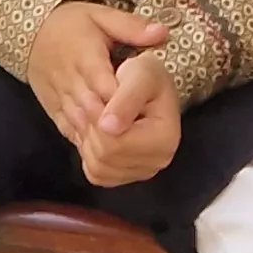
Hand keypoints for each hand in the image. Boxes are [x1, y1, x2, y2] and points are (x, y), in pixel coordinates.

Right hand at [27, 1, 170, 145]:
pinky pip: (68, 130)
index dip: (123, 103)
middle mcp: (70, 80)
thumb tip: (162, 33)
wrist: (31, 32)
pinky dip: (85, 141)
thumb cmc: (71, 23)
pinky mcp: (53, 109)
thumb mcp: (101, 15)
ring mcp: (59, 97)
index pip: (105, 85)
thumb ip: (132, 27)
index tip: (146, 113)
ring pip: (81, 123)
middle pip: (94, 110)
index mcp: (85, 56)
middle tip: (142, 137)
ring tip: (127, 148)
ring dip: (102, 137)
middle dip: (115, 126)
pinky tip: (103, 151)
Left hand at [77, 51, 183, 186]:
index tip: (92, 96)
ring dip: (87, 140)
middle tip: (88, 102)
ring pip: (98, 168)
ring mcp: (141, 172)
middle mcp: (157, 161)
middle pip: (105, 157)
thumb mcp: (141, 76)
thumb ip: (126, 99)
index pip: (115, 143)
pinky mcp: (126, 175)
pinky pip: (97, 175)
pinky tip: (94, 131)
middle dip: (90, 128)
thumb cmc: (147, 77)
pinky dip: (89, 153)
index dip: (96, 120)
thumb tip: (108, 127)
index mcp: (165, 139)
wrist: (148, 86)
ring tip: (90, 115)